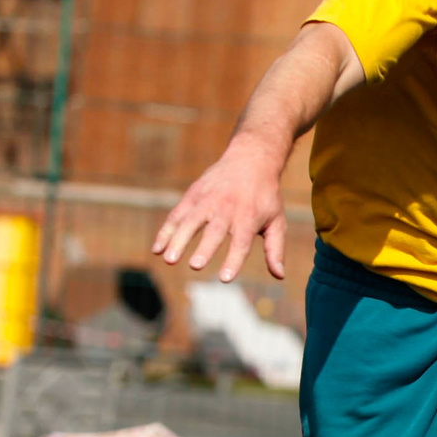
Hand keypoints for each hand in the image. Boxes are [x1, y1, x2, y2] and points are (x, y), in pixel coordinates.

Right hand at [155, 131, 290, 282]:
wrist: (250, 159)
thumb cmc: (265, 196)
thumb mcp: (277, 220)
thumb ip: (275, 249)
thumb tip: (279, 276)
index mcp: (248, 218)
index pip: (241, 243)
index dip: (234, 260)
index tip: (225, 278)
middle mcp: (227, 209)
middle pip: (214, 231)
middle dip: (205, 248)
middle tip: (196, 265)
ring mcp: (207, 201)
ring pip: (190, 222)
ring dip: (178, 240)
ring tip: (169, 259)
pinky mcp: (193, 196)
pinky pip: (176, 216)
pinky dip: (166, 232)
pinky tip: (157, 249)